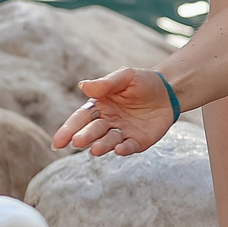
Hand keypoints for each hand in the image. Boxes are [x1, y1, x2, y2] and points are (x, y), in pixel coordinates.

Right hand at [53, 69, 178, 155]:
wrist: (169, 91)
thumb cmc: (143, 82)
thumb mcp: (125, 77)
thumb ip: (105, 83)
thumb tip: (82, 86)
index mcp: (99, 106)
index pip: (80, 119)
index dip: (68, 130)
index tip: (58, 142)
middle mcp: (107, 122)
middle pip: (92, 131)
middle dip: (84, 137)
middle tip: (78, 142)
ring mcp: (122, 133)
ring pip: (108, 141)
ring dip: (101, 146)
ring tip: (95, 149)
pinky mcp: (138, 141)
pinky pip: (129, 147)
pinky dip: (124, 149)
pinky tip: (119, 149)